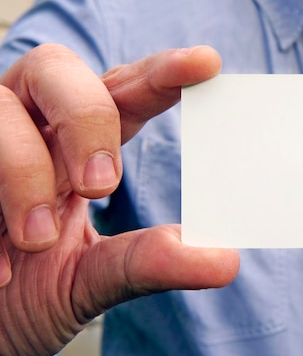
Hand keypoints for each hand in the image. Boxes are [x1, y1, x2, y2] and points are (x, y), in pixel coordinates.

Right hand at [0, 44, 239, 355]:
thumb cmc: (32, 292)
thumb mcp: (93, 281)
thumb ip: (149, 263)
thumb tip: (226, 261)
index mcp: (78, 145)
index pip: (124, 91)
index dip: (161, 73)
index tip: (207, 63)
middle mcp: (32, 130)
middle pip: (57, 69)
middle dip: (86, 118)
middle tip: (101, 185)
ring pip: (0, 110)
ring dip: (23, 171)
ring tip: (37, 241)